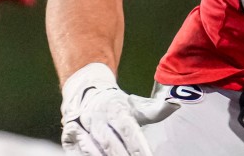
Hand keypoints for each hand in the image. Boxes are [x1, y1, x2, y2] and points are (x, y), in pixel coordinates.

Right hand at [61, 63, 176, 155]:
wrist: (84, 92)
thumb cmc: (115, 105)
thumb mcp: (135, 105)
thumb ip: (154, 110)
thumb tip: (175, 105)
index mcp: (114, 109)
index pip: (127, 130)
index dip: (138, 146)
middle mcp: (96, 118)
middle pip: (110, 144)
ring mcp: (80, 128)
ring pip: (91, 150)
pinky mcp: (68, 138)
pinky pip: (77, 152)